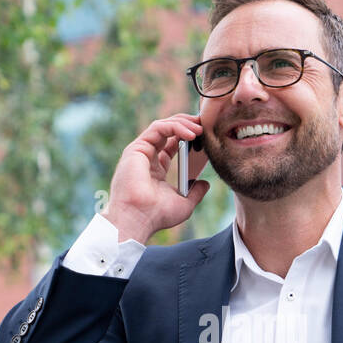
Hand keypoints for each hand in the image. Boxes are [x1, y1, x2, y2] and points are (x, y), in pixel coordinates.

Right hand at [102, 113, 209, 241]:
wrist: (138, 219)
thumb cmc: (156, 215)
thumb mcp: (184, 203)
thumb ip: (196, 192)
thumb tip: (205, 183)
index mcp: (156, 169)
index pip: (173, 144)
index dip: (189, 137)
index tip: (206, 137)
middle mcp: (147, 158)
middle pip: (168, 131)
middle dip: (187, 124)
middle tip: (204, 125)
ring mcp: (141, 151)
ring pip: (163, 126)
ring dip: (184, 123)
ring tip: (200, 128)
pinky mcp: (136, 148)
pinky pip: (158, 128)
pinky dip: (176, 127)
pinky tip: (191, 134)